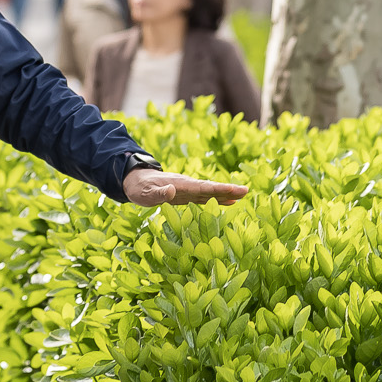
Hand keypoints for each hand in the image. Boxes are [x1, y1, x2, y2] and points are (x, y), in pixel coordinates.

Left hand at [123, 168, 250, 206]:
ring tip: (243, 196)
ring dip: (226, 194)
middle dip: (228, 190)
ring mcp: (188, 190)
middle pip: (211, 188)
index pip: (203, 187)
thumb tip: (172, 191)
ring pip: (210, 192)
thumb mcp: (144, 193)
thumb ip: (158, 193)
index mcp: (180, 185)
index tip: (233, 189)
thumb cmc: (139, 188)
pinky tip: (228, 202)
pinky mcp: (186, 195)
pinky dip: (217, 199)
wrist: (135, 180)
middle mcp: (187, 186)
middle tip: (247, 191)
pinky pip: (205, 197)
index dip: (218, 189)